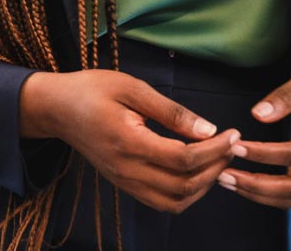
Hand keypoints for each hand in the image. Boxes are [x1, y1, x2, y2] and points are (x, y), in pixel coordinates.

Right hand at [19, 69, 240, 213]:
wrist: (57, 109)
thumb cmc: (92, 91)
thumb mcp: (132, 88)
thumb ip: (170, 111)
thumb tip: (207, 129)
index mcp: (129, 143)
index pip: (183, 159)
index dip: (214, 150)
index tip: (233, 134)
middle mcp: (127, 170)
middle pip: (183, 185)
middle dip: (215, 168)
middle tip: (232, 146)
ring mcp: (125, 181)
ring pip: (174, 201)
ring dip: (203, 186)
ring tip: (218, 159)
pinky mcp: (125, 184)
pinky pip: (161, 201)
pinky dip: (186, 193)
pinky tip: (197, 171)